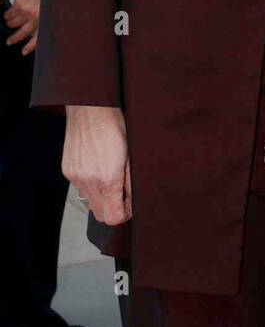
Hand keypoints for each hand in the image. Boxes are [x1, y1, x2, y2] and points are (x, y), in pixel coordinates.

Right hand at [4, 0, 39, 55]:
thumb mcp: (46, 11)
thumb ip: (39, 23)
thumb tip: (31, 34)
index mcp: (43, 21)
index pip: (36, 38)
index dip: (29, 46)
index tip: (23, 52)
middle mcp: (34, 18)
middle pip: (21, 33)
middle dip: (13, 39)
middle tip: (9, 41)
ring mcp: (25, 12)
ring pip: (12, 24)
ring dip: (10, 23)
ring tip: (11, 21)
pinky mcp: (18, 6)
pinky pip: (8, 15)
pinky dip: (7, 15)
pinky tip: (9, 13)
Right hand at [63, 105, 131, 225]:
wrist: (90, 109)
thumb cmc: (114, 126)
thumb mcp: (131, 155)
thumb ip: (131, 182)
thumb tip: (134, 200)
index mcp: (107, 179)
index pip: (114, 217)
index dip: (125, 214)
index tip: (131, 205)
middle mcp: (88, 181)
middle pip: (100, 214)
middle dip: (113, 209)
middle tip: (123, 194)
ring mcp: (75, 177)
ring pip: (89, 202)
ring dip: (101, 198)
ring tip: (111, 180)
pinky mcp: (68, 171)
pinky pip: (80, 188)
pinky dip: (90, 185)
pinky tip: (98, 169)